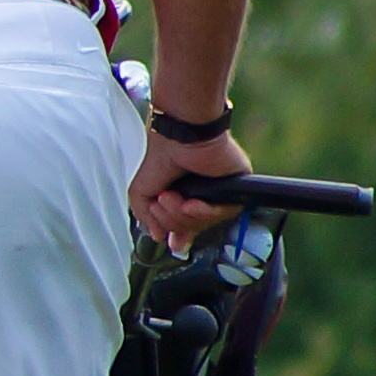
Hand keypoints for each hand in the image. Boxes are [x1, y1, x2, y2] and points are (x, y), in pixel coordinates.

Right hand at [129, 127, 253, 250]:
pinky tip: (191, 203)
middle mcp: (200, 191)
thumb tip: (158, 236)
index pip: (183, 221)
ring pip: (205, 223)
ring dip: (183, 216)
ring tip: (171, 198)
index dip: (176, 233)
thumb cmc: (159, 152)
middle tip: (162, 202)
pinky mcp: (234, 187)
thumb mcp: (141, 191)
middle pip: (191, 226)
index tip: (171, 241)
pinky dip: (203, 213)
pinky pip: (222, 213)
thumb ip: (146, 216)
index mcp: (181, 190)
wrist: (180, 134)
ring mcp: (217, 190)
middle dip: (172, 220)